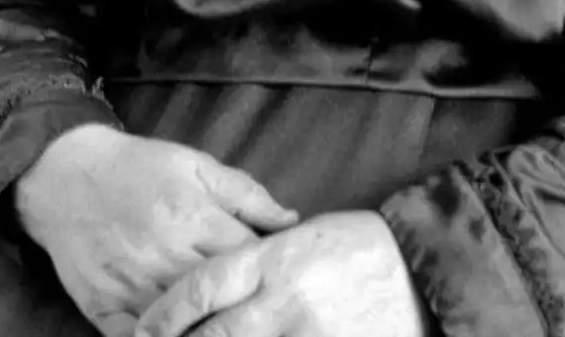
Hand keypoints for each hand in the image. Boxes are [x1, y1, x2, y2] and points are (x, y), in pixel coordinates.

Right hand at [11, 124, 297, 336]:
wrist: (68, 176)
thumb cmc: (141, 168)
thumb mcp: (198, 166)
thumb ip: (247, 195)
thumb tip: (290, 221)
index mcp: (194, 219)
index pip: (248, 258)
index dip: (269, 268)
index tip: (283, 273)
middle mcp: (165, 258)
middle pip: (219, 297)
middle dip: (244, 303)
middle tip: (262, 306)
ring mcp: (132, 288)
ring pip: (182, 325)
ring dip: (207, 327)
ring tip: (230, 323)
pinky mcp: (103, 309)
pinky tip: (183, 334)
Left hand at [134, 209, 432, 336]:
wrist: (422, 271)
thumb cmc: (359, 246)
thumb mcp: (303, 238)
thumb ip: (257, 258)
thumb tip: (208, 284)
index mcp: (275, 258)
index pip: (202, 286)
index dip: (165, 313)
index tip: (143, 329)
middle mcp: (283, 299)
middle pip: (209, 335)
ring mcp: (303, 333)